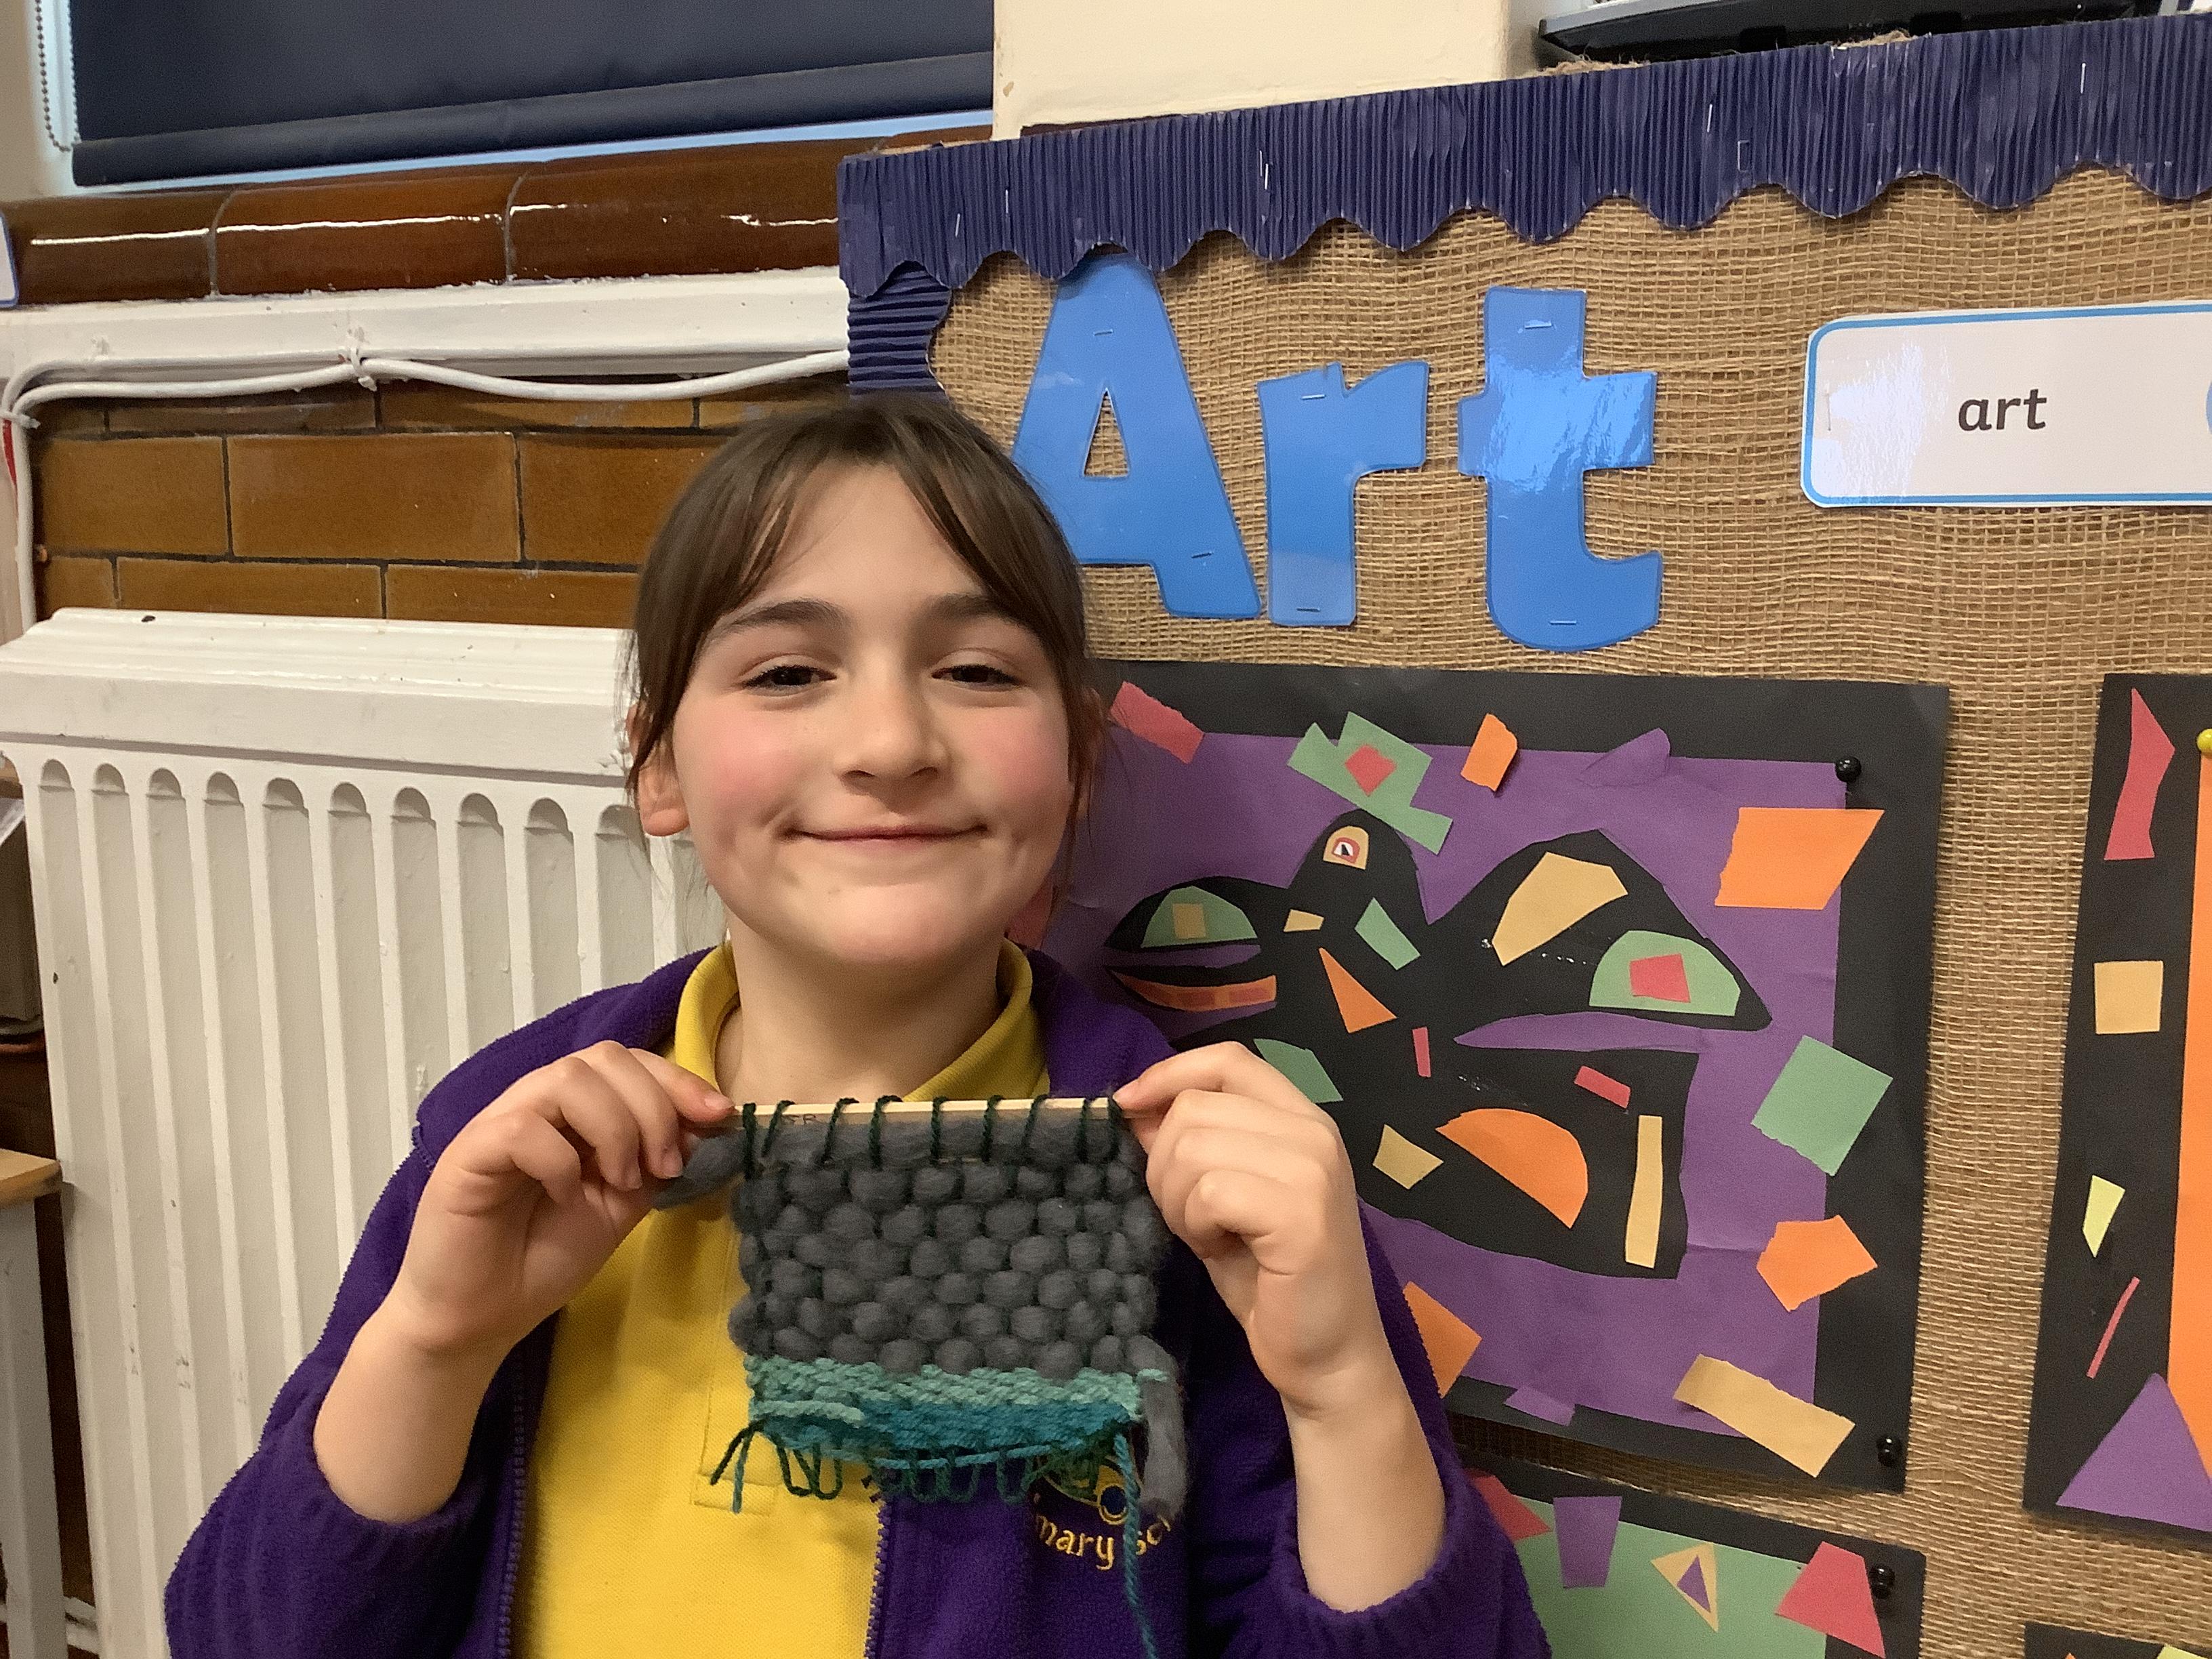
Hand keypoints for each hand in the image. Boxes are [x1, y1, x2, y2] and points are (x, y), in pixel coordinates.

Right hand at [381, 1042, 732, 1364]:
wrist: (480, 1317)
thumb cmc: (544, 1257)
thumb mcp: (621, 1205)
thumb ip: (656, 1161)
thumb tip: (708, 1123)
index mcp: (575, 1111)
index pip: (629, 1062)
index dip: (678, 1081)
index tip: (718, 1117)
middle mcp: (536, 1104)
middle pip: (603, 1057)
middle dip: (653, 1105)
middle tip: (663, 1168)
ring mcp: (499, 1123)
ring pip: (566, 1078)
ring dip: (614, 1128)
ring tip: (620, 1183)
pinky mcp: (468, 1153)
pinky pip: (521, 1127)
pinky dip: (559, 1159)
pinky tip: (565, 1197)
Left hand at [1115, 1043, 1400, 1425]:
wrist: (1325, 1356)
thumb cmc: (1270, 1280)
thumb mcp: (1218, 1199)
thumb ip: (1190, 1147)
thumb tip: (1135, 1106)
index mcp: (1302, 1119)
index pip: (1227, 1059)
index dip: (1169, 1075)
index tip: (1128, 1108)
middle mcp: (1315, 1131)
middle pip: (1194, 1107)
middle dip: (1165, 1165)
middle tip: (1192, 1218)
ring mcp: (1313, 1168)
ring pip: (1193, 1147)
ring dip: (1178, 1201)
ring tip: (1210, 1235)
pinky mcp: (1301, 1212)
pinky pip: (1209, 1191)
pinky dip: (1195, 1224)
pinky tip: (1221, 1249)